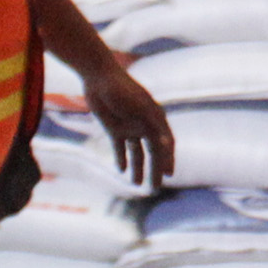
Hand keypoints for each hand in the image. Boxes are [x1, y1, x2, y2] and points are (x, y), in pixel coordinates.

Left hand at [82, 62, 175, 193]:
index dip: (167, 160)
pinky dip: (121, 158)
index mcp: (155, 119)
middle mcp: (144, 125)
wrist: (99, 77)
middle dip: (153, 170)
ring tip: (137, 185)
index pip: (164, 144)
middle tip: (154, 190)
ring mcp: (129, 127)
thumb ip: (154, 124)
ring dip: (138, 168)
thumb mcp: (140, 107)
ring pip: (136, 153)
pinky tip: (121, 170)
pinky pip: (120, 147)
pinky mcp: (114, 128)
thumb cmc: (123, 89)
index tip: (168, 175)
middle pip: (152, 152)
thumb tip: (167, 144)